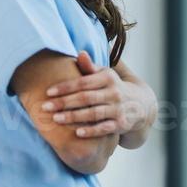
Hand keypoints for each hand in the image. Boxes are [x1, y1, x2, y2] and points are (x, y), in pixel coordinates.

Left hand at [40, 52, 154, 142]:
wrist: (142, 104)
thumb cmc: (112, 86)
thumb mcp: (104, 74)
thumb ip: (90, 67)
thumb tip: (80, 53)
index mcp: (108, 78)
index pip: (83, 82)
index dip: (65, 87)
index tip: (48, 92)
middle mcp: (114, 93)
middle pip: (86, 98)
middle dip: (64, 102)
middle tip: (45, 107)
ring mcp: (119, 109)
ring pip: (94, 113)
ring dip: (74, 117)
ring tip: (56, 119)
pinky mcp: (122, 124)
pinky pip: (105, 128)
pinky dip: (92, 131)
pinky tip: (77, 133)